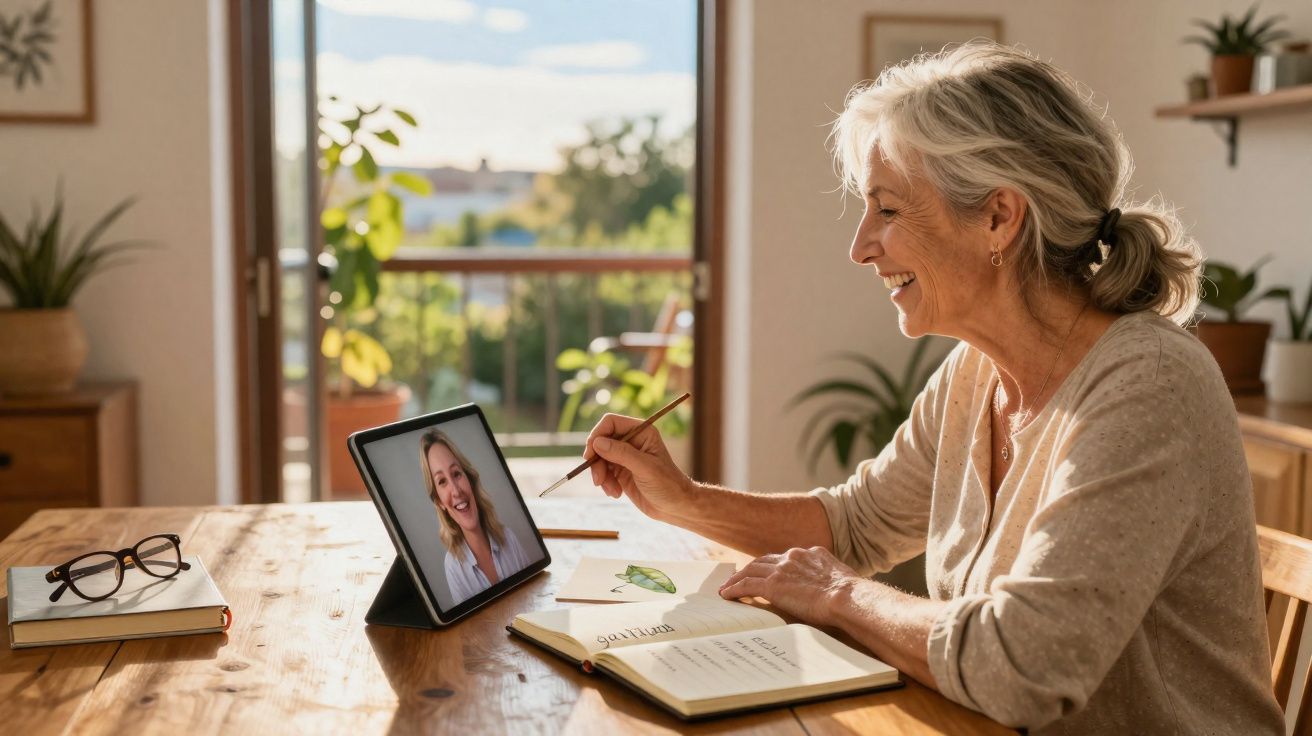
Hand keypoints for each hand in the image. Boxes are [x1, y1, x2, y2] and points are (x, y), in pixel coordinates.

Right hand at [585, 413, 692, 520]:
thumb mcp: (645, 468)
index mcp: (642, 432)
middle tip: (598, 480)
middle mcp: (631, 441)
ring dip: (600, 475)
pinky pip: (603, 472)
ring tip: (612, 491)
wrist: (676, 507)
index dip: (597, 435)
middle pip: (601, 441)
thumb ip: (622, 453)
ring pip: (599, 458)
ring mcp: (625, 457)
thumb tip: (597, 442)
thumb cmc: (668, 485)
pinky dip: (605, 483)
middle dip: (596, 461)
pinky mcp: (621, 472)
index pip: (611, 423)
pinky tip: (616, 493)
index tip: (590, 454)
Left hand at [718, 546, 859, 626]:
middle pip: (765, 560)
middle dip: (751, 568)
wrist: (848, 598)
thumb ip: (829, 582)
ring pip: (751, 570)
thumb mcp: (841, 581)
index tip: (768, 572)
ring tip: (727, 587)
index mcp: (813, 553)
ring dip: (737, 578)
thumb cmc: (852, 598)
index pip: (787, 558)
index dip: (774, 566)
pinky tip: (727, 595)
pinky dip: (735, 588)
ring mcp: (782, 568)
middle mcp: (794, 556)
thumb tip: (829, 595)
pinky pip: (747, 584)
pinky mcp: (773, 584)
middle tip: (740, 576)